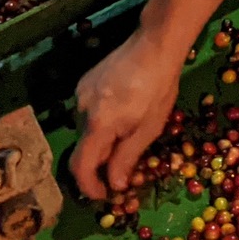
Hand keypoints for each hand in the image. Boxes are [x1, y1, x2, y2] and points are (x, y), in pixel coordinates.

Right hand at [70, 31, 183, 199]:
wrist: (155, 45)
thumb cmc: (158, 88)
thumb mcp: (149, 128)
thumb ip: (127, 158)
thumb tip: (115, 185)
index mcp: (98, 124)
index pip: (80, 165)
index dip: (89, 185)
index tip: (103, 194)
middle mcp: (81, 109)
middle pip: (83, 147)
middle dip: (100, 162)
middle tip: (123, 167)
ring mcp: (81, 92)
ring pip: (86, 129)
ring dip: (102, 139)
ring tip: (128, 130)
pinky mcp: (85, 81)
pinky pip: (88, 111)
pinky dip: (101, 121)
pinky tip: (122, 110)